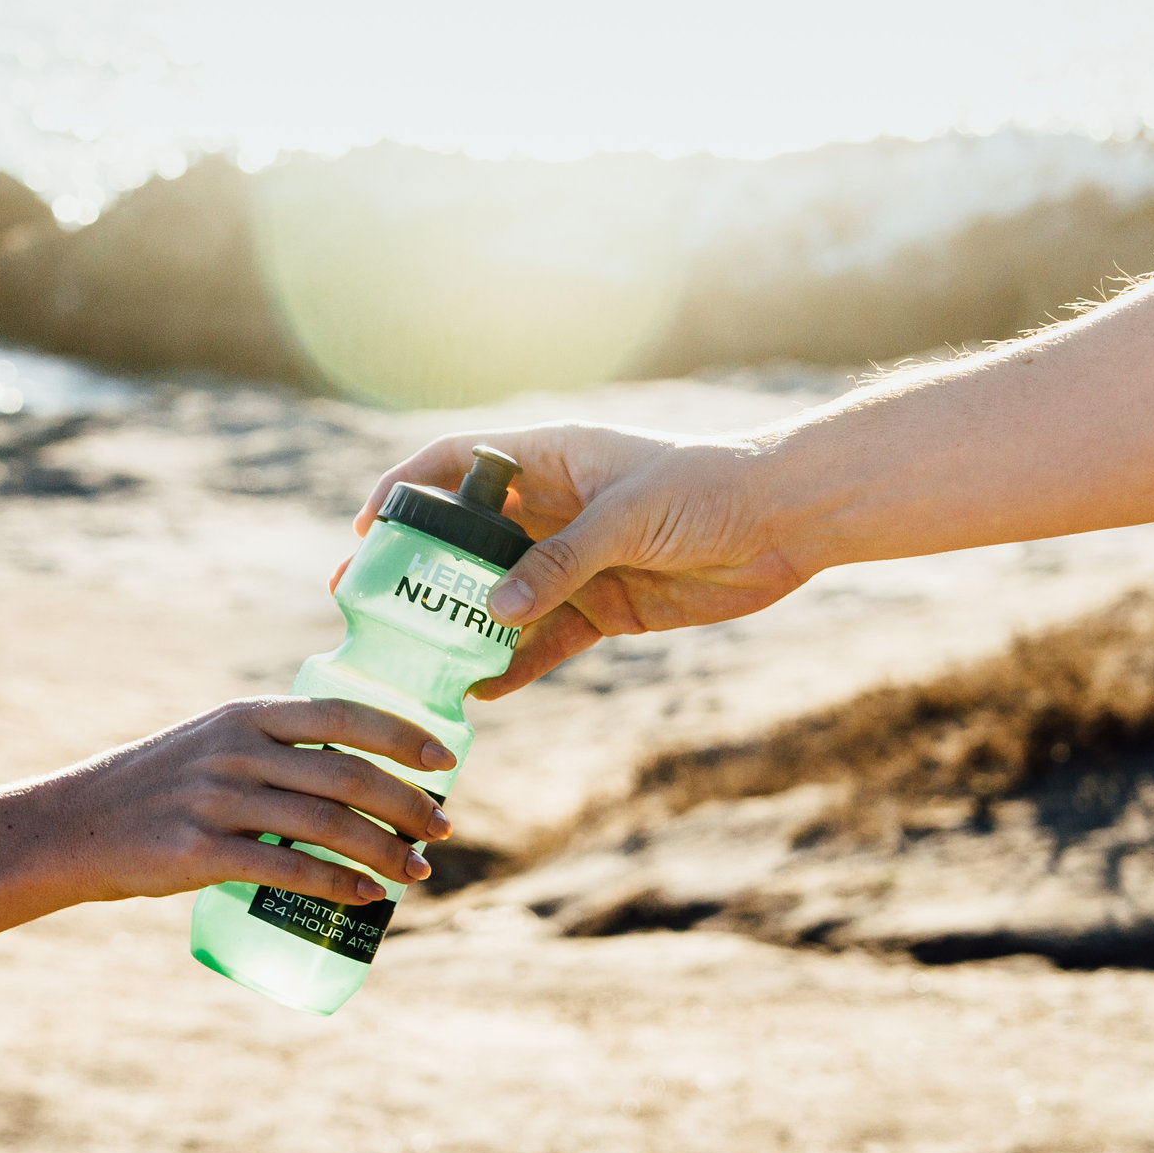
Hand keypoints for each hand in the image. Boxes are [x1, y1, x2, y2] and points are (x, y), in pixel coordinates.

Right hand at [51, 697, 456, 905]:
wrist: (74, 825)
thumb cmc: (159, 785)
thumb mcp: (214, 740)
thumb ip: (274, 745)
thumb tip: (356, 768)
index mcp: (248, 714)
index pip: (344, 714)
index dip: (402, 735)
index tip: (446, 758)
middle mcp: (238, 749)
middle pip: (347, 775)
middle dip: (407, 804)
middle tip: (443, 828)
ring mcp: (218, 800)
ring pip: (326, 825)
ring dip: (384, 851)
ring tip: (417, 871)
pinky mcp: (199, 852)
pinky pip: (286, 869)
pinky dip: (336, 884)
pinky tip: (366, 897)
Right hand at [353, 423, 804, 697]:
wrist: (786, 521)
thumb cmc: (707, 486)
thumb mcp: (626, 517)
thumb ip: (560, 562)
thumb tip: (493, 612)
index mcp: (546, 460)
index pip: (455, 463)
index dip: (406, 490)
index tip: (367, 528)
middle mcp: (550, 509)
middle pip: (465, 539)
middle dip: (419, 571)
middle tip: (368, 605)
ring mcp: (573, 561)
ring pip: (500, 596)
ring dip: (462, 626)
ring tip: (417, 660)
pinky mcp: (602, 606)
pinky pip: (546, 640)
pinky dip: (517, 664)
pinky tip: (484, 692)